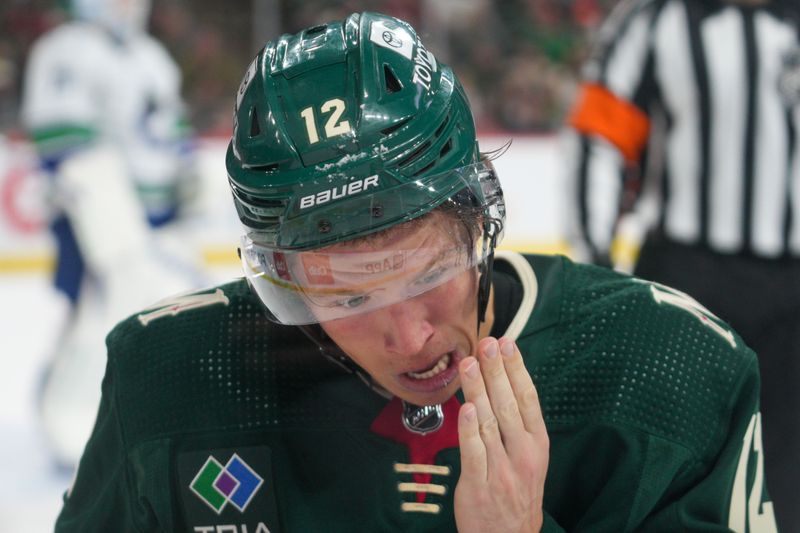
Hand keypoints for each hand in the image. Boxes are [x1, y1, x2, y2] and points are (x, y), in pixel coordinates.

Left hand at [454, 337, 548, 531]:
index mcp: (536, 442)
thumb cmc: (516, 491)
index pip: (528, 398)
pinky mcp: (480, 484)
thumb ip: (515, 423)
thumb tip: (500, 380)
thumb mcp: (528, 457)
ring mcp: (503, 469)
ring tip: (470, 363)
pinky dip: (470, 429)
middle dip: (497, 371)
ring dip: (479, 390)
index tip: (506, 343)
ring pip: (489, 422)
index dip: (517, 368)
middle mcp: (523, 452)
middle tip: (487, 343)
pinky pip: (474, 452)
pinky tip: (466, 408)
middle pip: (509, 404)